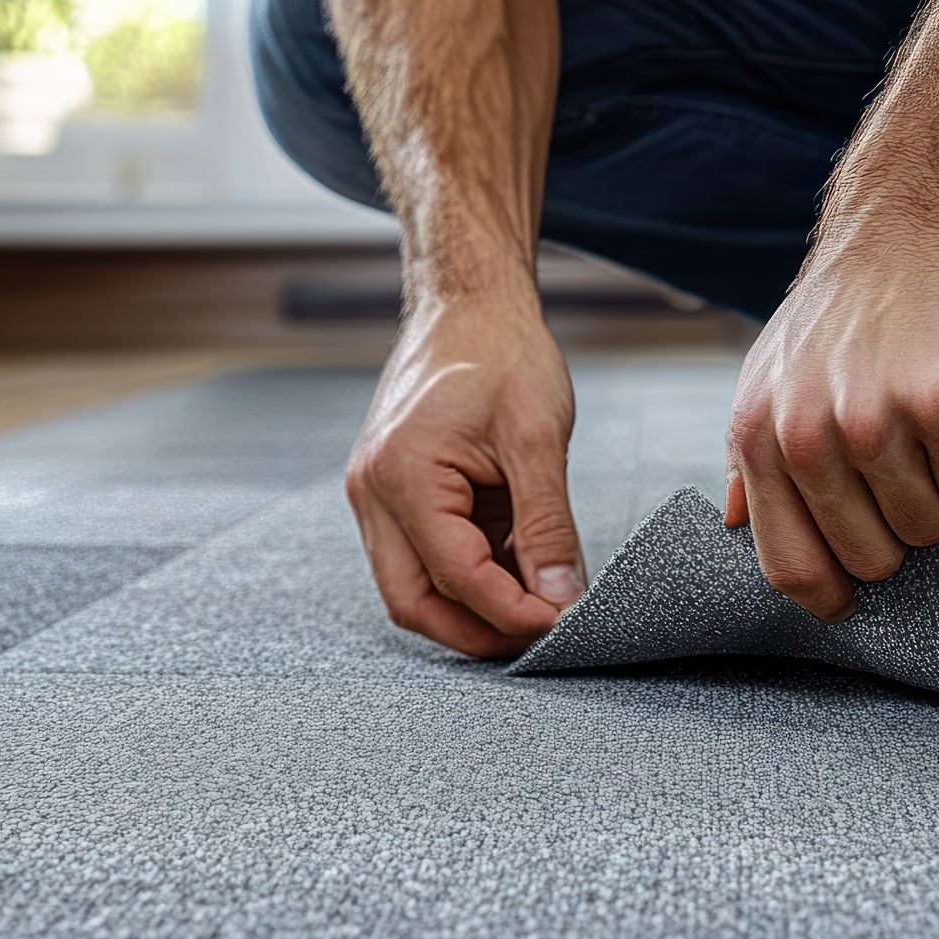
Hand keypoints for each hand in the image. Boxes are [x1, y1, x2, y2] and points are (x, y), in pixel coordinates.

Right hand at [346, 293, 585, 657]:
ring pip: (414, 588)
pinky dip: (469, 575)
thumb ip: (548, 527)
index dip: (513, 613)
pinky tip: (517, 566)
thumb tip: (563, 598)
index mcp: (403, 476)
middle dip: (479, 631)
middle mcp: (373, 493)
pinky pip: (423, 558)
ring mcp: (375, 497)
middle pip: (414, 603)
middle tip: (544, 635)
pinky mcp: (392, 496)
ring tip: (537, 598)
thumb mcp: (538, 438)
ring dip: (474, 604)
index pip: (457, 577)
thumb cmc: (501, 353)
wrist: (467, 303)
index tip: (565, 623)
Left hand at [725, 205, 938, 620]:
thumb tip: (732, 527)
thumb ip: (749, 458)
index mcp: (775, 435)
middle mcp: (843, 425)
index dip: (838, 595)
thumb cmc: (845, 306)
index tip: (864, 598)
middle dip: (920, 522)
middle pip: (900, 550)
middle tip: (924, 460)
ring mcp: (924, 402)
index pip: (801, 565)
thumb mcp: (770, 374)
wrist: (921, 209)